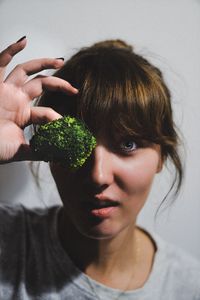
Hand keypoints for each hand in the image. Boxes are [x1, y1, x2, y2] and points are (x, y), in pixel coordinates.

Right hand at [0, 37, 77, 163]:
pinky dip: (10, 51)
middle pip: (42, 85)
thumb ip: (37, 151)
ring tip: (60, 61)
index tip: (67, 126)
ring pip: (25, 70)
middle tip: (75, 89)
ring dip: (42, 63)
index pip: (46, 112)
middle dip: (59, 84)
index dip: (57, 118)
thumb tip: (56, 155)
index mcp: (24, 114)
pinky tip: (23, 41)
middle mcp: (16, 99)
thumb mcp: (19, 150)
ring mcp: (5, 90)